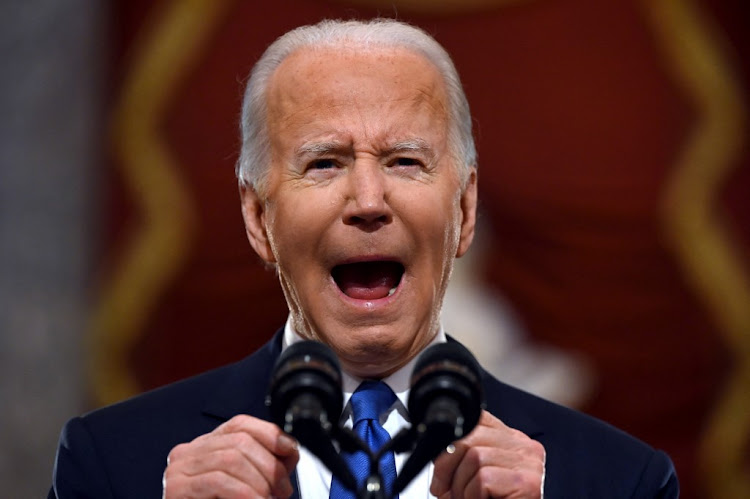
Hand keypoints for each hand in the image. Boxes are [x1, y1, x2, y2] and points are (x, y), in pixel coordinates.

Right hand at [162, 414, 298, 497]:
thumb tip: (289, 448)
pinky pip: (217, 481)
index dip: (269, 433)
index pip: (240, 424)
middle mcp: (188, 452)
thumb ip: (266, 462)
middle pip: (239, 440)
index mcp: (206, 445)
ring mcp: (179, 469)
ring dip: (259, 482)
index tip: (290, 449)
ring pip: (231, 459)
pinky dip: (244, 492)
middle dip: (269, 465)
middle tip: (283, 490)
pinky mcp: (176, 489)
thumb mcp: (249, 481)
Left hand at [431, 411, 544, 497]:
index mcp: (513, 440)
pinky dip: (472, 496)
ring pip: (475, 457)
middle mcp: (525, 447)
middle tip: (444, 489)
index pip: (477, 419)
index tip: (441, 464)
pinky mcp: (527, 482)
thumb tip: (436, 449)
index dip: (451, 441)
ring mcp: (529, 463)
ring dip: (461, 487)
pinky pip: (484, 479)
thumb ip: (465, 456)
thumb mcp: (477, 474)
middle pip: (470, 436)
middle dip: (447, 466)